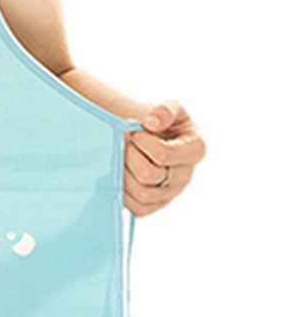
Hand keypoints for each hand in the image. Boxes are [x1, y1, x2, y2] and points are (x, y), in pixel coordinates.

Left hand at [124, 100, 205, 216]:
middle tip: (124, 145)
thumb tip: (151, 123)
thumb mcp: (171, 109)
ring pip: (141, 194)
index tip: (136, 133)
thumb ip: (166, 110)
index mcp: (194, 150)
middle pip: (148, 175)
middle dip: (129, 157)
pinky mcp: (155, 206)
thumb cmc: (164, 125)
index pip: (164, 154)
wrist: (154, 141)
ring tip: (121, 158)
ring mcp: (170, 194)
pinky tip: (121, 175)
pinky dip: (124, 193)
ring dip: (123, 174)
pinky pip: (137, 208)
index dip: (143, 142)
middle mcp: (185, 176)